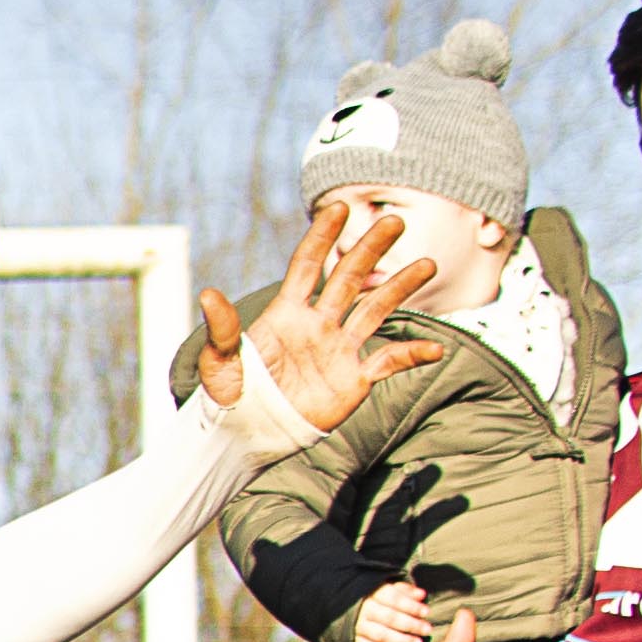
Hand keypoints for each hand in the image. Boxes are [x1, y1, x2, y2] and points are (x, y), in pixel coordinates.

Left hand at [188, 197, 441, 451]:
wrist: (247, 434)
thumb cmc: (229, 396)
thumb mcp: (220, 362)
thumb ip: (222, 329)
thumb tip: (207, 294)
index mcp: (286, 313)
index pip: (307, 266)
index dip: (322, 236)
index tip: (339, 207)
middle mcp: (318, 323)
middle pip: (350, 277)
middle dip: (370, 248)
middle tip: (395, 221)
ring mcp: (339, 348)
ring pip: (376, 309)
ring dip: (400, 287)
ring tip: (427, 264)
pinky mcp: (354, 378)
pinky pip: (389, 361)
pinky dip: (412, 354)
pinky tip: (435, 349)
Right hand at [343, 579, 437, 641]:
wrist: (342, 608)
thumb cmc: (373, 597)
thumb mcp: (386, 587)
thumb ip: (404, 590)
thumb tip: (421, 595)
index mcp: (370, 593)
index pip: (394, 599)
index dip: (411, 606)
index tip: (426, 612)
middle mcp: (362, 610)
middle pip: (389, 618)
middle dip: (411, 624)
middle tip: (427, 629)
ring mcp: (356, 627)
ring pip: (381, 635)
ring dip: (402, 641)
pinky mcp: (353, 641)